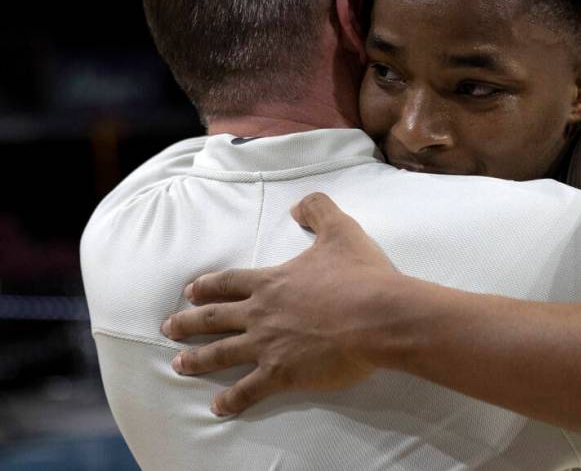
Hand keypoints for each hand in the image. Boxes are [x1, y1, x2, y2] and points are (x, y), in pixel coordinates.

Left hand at [161, 192, 400, 415]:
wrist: (377, 315)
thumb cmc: (361, 275)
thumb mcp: (341, 230)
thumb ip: (319, 210)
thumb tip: (300, 206)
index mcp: (273, 282)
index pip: (230, 282)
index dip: (208, 286)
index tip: (190, 291)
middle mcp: (262, 313)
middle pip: (214, 318)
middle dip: (188, 323)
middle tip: (169, 327)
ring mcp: (268, 345)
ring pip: (221, 353)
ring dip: (197, 360)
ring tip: (179, 364)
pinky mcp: (282, 373)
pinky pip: (248, 390)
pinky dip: (231, 400)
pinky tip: (217, 408)